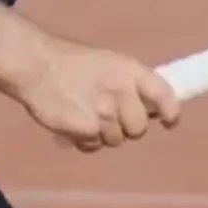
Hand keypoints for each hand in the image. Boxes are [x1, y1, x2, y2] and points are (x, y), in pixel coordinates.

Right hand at [17, 41, 180, 152]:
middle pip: (140, 128)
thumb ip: (129, 84)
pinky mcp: (87, 129)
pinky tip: (74, 124)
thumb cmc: (71, 64)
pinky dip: (85, 141)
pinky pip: (94, 146)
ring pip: (115, 140)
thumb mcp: (107, 62)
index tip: (170, 121)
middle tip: (109, 117)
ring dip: (103, 134)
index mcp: (129, 70)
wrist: (36, 66)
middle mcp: (121, 91)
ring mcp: (103, 112)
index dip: (171, 112)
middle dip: (127, 128)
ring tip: (84, 115)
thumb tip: (148, 108)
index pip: (164, 95)